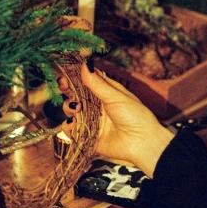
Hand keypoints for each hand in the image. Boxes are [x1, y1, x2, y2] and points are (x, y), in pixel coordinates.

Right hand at [60, 63, 174, 177]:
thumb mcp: (116, 96)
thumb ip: (97, 83)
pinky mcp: (87, 136)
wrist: (142, 143)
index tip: (65, 74)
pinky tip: (73, 124)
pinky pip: (72, 130)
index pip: (85, 81)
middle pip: (75, 95)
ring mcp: (91, 121)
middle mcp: (96, 105)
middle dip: (67, 90)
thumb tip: (84, 64)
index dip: (74, 77)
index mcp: (105, 92)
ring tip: (76, 108)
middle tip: (64, 87)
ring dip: (69, 107)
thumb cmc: (135, 116)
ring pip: (71, 111)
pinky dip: (69, 127)